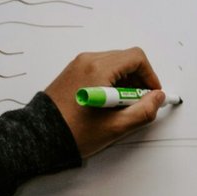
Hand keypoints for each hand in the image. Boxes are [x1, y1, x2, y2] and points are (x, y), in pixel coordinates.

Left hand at [43, 48, 166, 158]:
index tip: (152, 94)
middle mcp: (88, 60)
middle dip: (138, 80)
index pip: (136, 58)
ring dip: (124, 82)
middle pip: (125, 59)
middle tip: (138, 103)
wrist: (39, 137)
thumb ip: (143, 111)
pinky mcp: (72, 72)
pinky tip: (107, 103)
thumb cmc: (74, 132)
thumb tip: (157, 98)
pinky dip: (110, 81)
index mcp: (98, 69)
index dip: (150, 76)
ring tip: (121, 107)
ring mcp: (78, 65)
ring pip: (113, 64)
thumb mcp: (115, 126)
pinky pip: (100, 69)